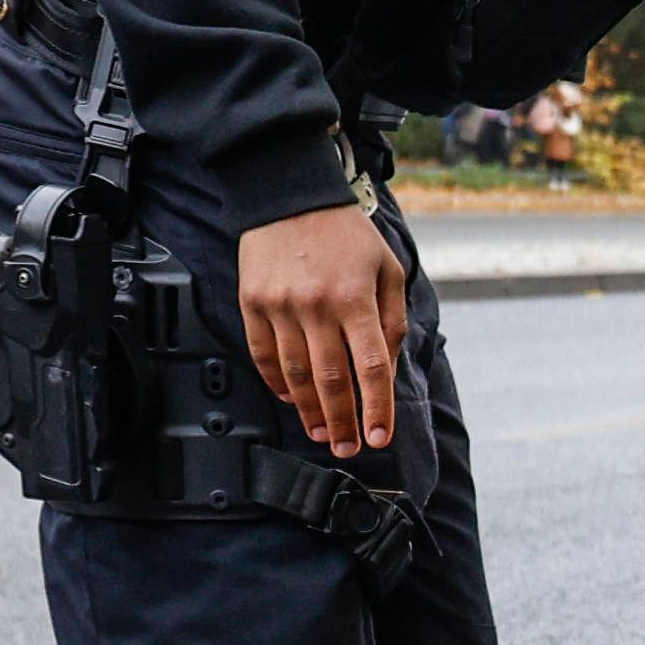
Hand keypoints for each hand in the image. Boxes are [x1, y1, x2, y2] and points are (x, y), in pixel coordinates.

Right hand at [238, 202, 408, 458]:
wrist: (290, 196)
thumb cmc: (347, 234)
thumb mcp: (388, 268)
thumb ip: (393, 318)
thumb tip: (388, 365)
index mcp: (356, 298)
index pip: (372, 367)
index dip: (377, 407)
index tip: (380, 437)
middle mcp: (316, 306)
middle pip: (331, 380)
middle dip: (342, 422)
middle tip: (348, 449)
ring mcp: (279, 306)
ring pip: (295, 375)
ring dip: (309, 411)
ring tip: (322, 433)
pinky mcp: (252, 304)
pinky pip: (264, 355)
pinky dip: (277, 384)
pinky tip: (291, 400)